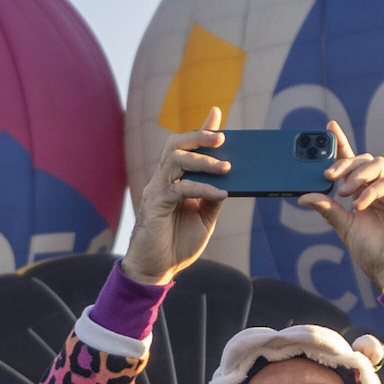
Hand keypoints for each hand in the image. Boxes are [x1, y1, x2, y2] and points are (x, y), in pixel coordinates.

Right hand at [123, 114, 228, 283]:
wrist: (156, 270)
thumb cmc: (177, 245)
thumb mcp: (204, 220)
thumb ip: (212, 199)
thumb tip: (228, 183)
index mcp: (174, 181)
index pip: (186, 148)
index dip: (200, 130)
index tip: (216, 113)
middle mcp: (163, 180)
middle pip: (175, 145)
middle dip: (198, 136)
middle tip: (222, 139)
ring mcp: (156, 190)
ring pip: (175, 160)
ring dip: (203, 161)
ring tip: (226, 167)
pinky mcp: (155, 205)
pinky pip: (180, 188)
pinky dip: (202, 188)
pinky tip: (220, 194)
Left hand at [305, 127, 383, 289]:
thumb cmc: (371, 250)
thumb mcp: (344, 226)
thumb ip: (327, 209)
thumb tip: (302, 196)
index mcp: (363, 191)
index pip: (351, 162)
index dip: (341, 143)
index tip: (328, 127)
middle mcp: (380, 186)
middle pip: (363, 160)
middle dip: (344, 164)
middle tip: (329, 177)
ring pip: (377, 165)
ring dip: (358, 175)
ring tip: (345, 193)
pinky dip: (372, 190)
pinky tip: (360, 204)